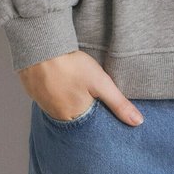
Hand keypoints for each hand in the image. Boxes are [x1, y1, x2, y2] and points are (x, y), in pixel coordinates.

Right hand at [17, 50, 143, 126]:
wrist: (40, 49)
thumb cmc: (71, 66)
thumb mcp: (101, 83)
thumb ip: (118, 104)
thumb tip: (138, 122)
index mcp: (74, 118)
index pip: (91, 124)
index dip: (100, 114)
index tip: (104, 104)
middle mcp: (57, 116)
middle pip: (76, 116)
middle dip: (85, 107)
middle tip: (88, 91)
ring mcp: (44, 105)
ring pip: (63, 107)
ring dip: (70, 99)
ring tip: (77, 86)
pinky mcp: (35, 92)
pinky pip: (50, 98)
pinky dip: (58, 92)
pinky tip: (63, 82)